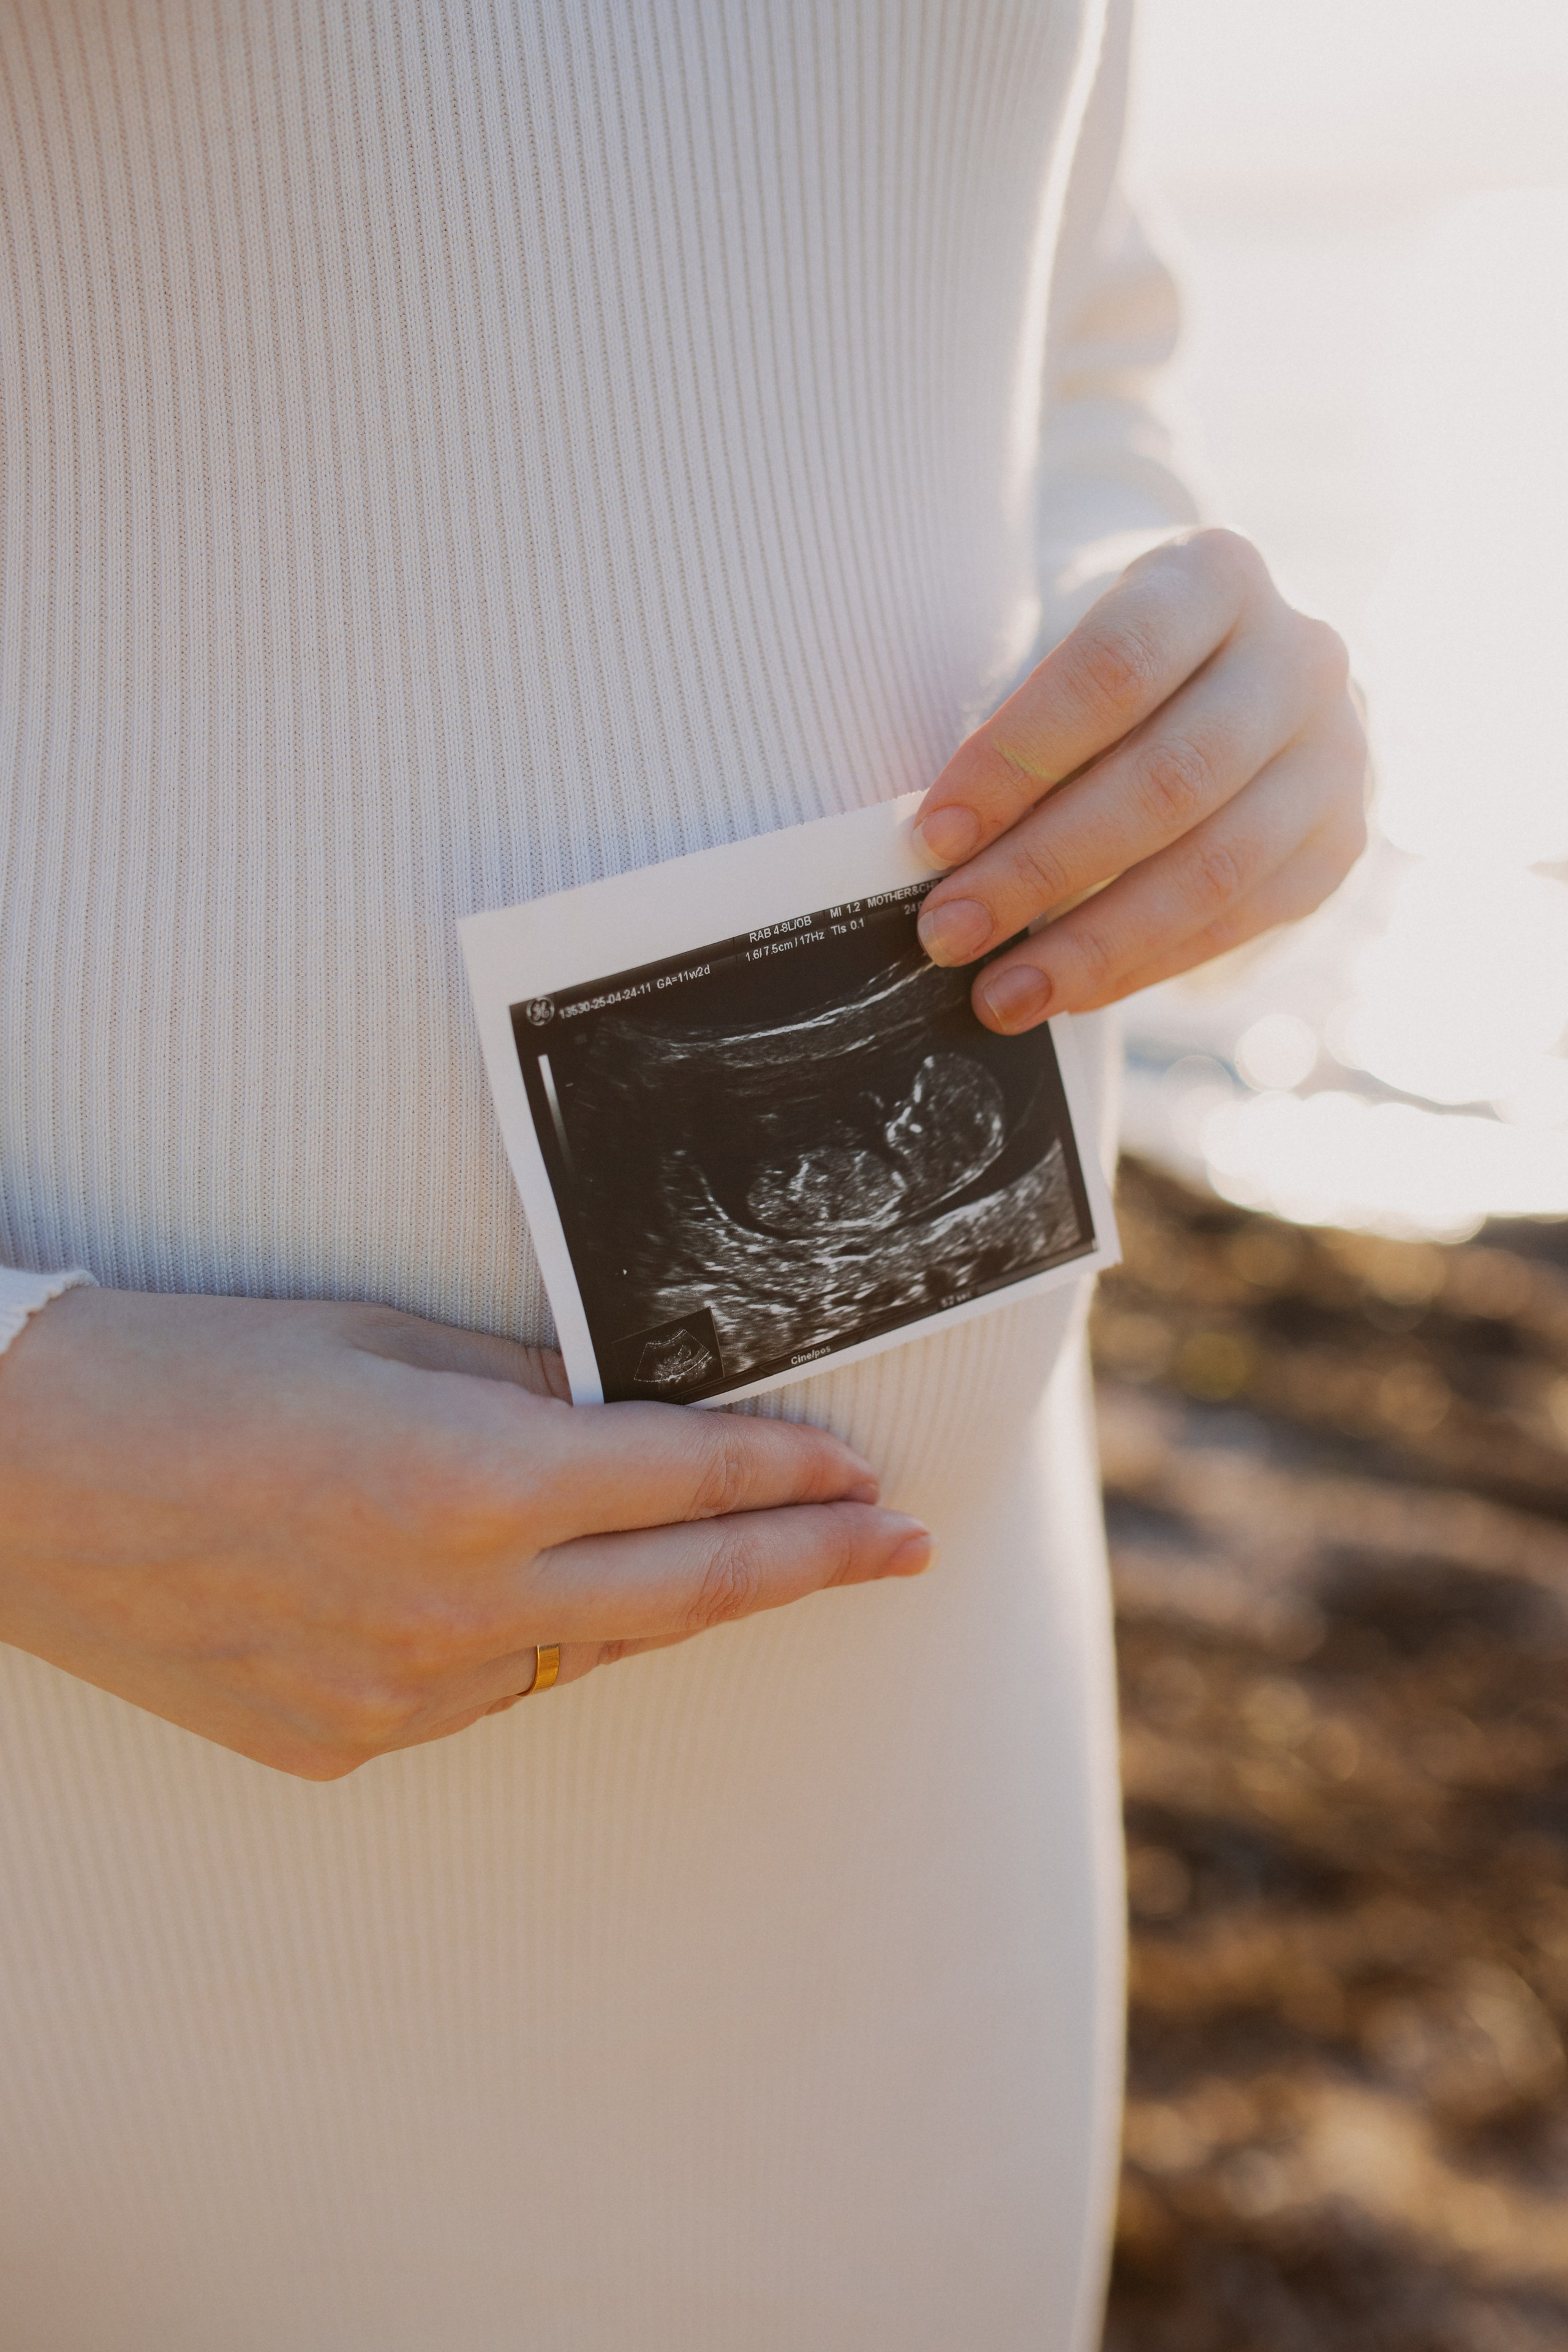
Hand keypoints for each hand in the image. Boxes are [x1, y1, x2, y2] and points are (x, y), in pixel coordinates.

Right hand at [0, 1291, 926, 1777]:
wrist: (7, 1473)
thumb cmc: (188, 1369)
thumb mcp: (376, 1340)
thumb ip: (521, 1387)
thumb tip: (622, 1406)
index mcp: (474, 1482)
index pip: (691, 1479)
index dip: (794, 1477)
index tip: (868, 1477)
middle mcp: (456, 1608)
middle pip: (689, 1593)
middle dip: (813, 1567)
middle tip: (903, 1550)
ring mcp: (400, 1696)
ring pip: (589, 1652)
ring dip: (669, 1605)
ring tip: (739, 1566)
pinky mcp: (342, 1745)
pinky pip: (484, 1694)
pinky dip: (533, 1645)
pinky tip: (538, 1604)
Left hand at [911, 529, 1368, 1028]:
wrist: (1237, 679)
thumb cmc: (1115, 675)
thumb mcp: (1070, 663)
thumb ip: (1022, 742)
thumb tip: (943, 856)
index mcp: (1214, 576)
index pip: (1112, 671)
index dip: (1017, 761)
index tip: (933, 836)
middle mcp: (1299, 657)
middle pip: (1168, 780)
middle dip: (1042, 869)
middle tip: (950, 932)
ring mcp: (1335, 753)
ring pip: (1213, 867)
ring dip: (1092, 943)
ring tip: (1001, 993)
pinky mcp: (1338, 841)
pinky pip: (1238, 921)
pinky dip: (1143, 964)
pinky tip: (1068, 992)